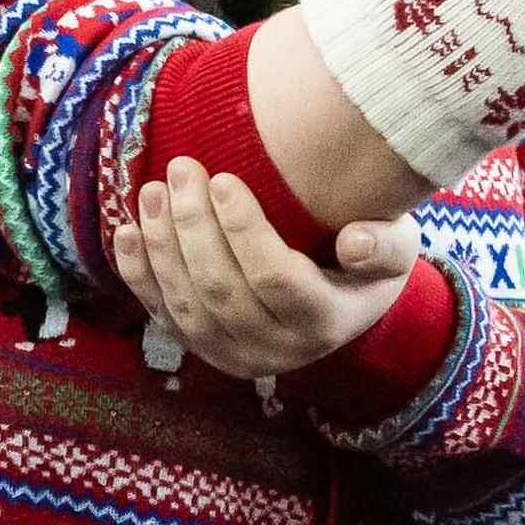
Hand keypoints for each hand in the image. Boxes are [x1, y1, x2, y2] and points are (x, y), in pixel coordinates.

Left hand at [108, 163, 417, 381]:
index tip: (222, 178)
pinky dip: (138, 273)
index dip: (243, 230)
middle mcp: (276, 350)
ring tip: (155, 189)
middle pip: (222, 289)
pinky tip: (127, 229)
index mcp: (323, 323)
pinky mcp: (200, 349)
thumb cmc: (367, 262)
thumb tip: (355, 243)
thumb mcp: (398, 248)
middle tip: (181, 168)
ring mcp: (233, 355)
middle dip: (193, 226)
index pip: (275, 278)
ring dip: (161, 243)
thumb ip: (387, 245)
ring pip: (185, 303)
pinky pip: (161, 314)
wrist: (339, 305)